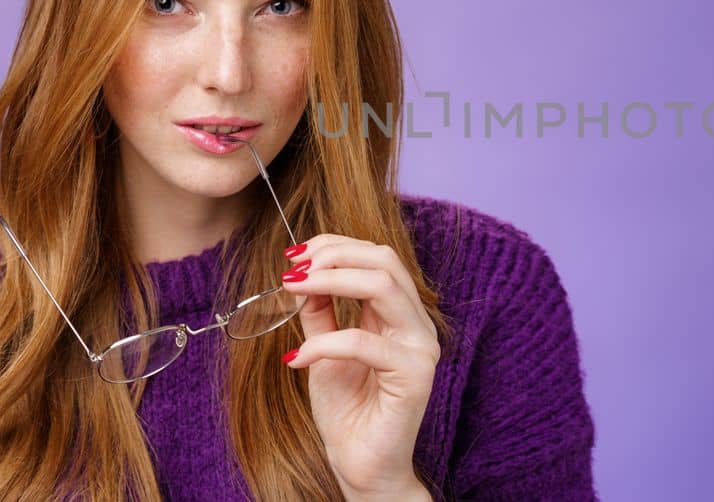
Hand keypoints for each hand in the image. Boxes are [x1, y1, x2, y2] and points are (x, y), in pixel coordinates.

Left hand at [278, 234, 440, 500]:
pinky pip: (364, 343)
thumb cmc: (348, 412)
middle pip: (384, 261)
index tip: (294, 255)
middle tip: (293, 270)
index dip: (336, 246)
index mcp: (400, 314)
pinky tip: (297, 358)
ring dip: (330, 281)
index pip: (378, 257)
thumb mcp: (325, 349)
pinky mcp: (413, 375)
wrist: (361, 466)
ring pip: (382, 286)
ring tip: (294, 290)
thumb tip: (302, 275)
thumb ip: (321, 313)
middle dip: (333, 256)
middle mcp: (417, 324)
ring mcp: (420, 348)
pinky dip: (323, 344)